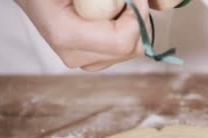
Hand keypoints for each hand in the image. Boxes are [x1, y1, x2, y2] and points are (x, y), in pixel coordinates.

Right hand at [15, 0, 149, 71]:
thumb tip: (142, 1)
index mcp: (65, 34)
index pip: (122, 41)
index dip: (137, 16)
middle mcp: (74, 55)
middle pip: (131, 49)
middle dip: (138, 20)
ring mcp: (84, 62)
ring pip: (132, 50)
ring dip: (133, 24)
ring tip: (115, 5)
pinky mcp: (93, 61)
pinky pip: (125, 50)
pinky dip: (127, 30)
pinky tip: (112, 16)